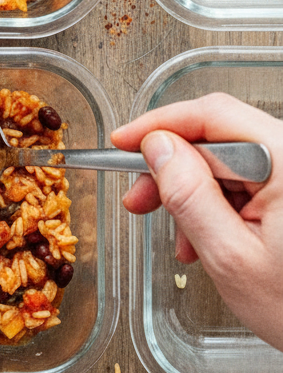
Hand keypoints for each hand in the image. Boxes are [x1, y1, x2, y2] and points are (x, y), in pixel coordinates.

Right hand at [113, 91, 282, 350]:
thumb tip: (158, 148)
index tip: (123, 143)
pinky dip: (219, 205)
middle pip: (219, 136)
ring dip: (194, 194)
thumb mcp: (230, 257)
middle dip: (172, 167)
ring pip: (229, 162)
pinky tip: (205, 240)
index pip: (213, 116)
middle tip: (138, 198)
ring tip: (180, 240)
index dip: (160, 125)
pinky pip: (249, 182)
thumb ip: (190, 196)